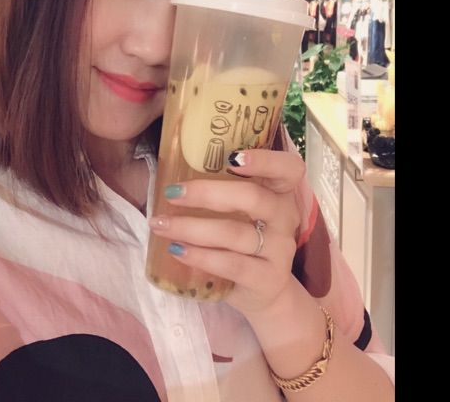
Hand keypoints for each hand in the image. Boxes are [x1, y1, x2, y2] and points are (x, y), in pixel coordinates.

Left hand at [148, 148, 304, 314]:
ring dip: (191, 227)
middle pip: (253, 197)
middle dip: (207, 193)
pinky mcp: (268, 279)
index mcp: (280, 192)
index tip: (231, 157)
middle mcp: (285, 217)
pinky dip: (200, 256)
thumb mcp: (241, 210)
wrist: (266, 293)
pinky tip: (176, 250)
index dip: (265, 160)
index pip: (288, 168)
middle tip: (172, 193)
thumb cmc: (244, 238)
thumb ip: (221, 188)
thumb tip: (172, 172)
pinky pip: (231, 264)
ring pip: (234, 233)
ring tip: (161, 224)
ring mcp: (280, 250)